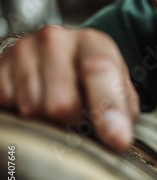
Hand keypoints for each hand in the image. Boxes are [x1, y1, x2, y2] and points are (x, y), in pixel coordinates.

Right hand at [0, 25, 139, 150]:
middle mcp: (56, 39)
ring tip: (60, 110)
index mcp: (93, 43)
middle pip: (61, 104)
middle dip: (74, 123)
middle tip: (81, 119)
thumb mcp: (119, 93)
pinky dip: (25, 116)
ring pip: (32, 111)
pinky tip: (38, 102)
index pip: (99, 70)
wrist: (62, 61)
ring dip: (48, 122)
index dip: (108, 110)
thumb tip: (117, 139)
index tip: (117, 140)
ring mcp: (23, 50)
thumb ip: (121, 112)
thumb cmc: (95, 82)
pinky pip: (9, 106)